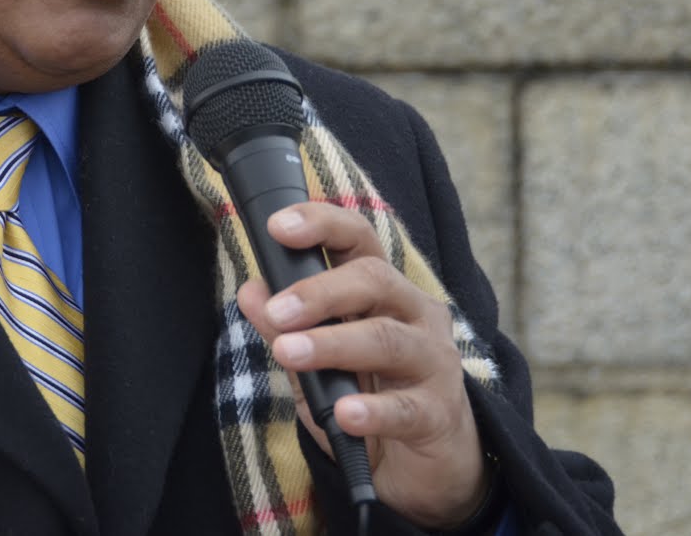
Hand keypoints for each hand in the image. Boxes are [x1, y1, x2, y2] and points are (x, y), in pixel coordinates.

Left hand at [235, 202, 489, 529]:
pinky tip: (344, 414)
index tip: (279, 227)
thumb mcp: (317, 362)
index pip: (358, 239)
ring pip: (386, 340)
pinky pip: (406, 408)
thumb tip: (251, 292)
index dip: (321, 224)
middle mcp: (414, 314)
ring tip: (289, 353)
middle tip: (276, 312)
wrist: (424, 464)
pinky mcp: (439, 413)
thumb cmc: (368, 397)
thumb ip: (286, 329)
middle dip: (319, 291)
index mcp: (383, 291)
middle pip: (374, 280)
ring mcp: (433, 362)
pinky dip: (372, 410)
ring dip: (332, 344)